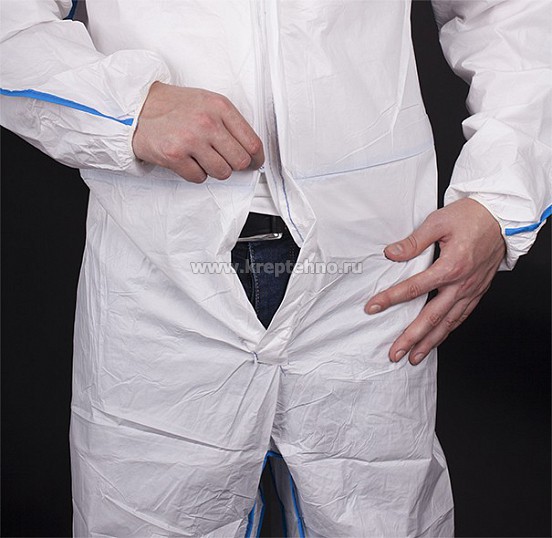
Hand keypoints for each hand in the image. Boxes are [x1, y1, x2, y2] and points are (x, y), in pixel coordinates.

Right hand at [132, 82, 263, 181]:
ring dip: (214, 170)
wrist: (138, 108)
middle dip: (234, 165)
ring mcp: (191, 140)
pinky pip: (199, 178)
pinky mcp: (175, 156)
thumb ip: (230, 123)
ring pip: (222, 173)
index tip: (254, 163)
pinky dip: (195, 173)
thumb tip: (251, 151)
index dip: (256, 158)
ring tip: (202, 157)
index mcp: (220, 107)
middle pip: (240, 161)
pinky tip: (187, 160)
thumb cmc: (175, 107)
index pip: (252, 143)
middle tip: (224, 160)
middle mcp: (207, 122)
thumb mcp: (208, 103)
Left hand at [364, 198, 505, 364]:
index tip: (373, 307)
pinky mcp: (477, 292)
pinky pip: (461, 317)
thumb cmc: (471, 217)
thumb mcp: (438, 222)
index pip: (414, 288)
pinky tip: (437, 339)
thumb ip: (414, 241)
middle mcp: (462, 284)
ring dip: (430, 343)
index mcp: (451, 266)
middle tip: (395, 353)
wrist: (501, 216)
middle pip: (432, 317)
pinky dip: (447, 331)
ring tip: (414, 357)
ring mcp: (471, 291)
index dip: (391, 299)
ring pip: (448, 323)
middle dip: (411, 338)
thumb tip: (392, 253)